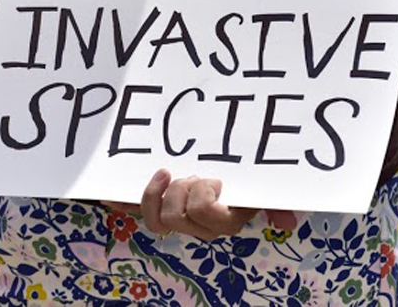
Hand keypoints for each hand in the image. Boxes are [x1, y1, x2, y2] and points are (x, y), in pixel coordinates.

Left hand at [134, 171, 297, 240]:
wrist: (225, 171)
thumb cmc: (245, 179)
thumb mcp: (262, 188)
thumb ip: (276, 202)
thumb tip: (290, 222)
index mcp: (222, 221)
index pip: (202, 213)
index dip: (201, 194)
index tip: (211, 178)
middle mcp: (197, 226)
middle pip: (175, 217)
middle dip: (180, 190)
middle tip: (190, 174)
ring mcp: (175, 219)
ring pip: (155, 221)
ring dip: (157, 194)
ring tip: (167, 174)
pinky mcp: (157, 207)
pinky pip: (133, 211)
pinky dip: (119, 202)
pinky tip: (107, 193)